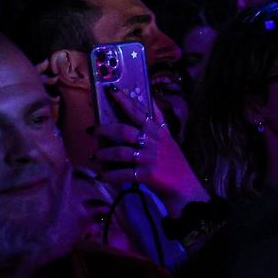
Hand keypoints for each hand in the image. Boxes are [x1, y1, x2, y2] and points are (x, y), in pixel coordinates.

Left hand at [93, 85, 206, 211]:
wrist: (184, 186)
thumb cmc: (174, 162)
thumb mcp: (169, 139)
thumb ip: (159, 122)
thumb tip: (151, 102)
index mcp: (158, 131)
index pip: (139, 112)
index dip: (124, 101)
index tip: (111, 90)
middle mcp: (154, 142)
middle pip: (125, 131)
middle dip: (105, 130)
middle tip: (92, 130)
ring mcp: (150, 158)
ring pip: (121, 152)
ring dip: (104, 154)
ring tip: (94, 156)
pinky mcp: (147, 174)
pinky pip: (123, 174)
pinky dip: (110, 175)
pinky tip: (101, 176)